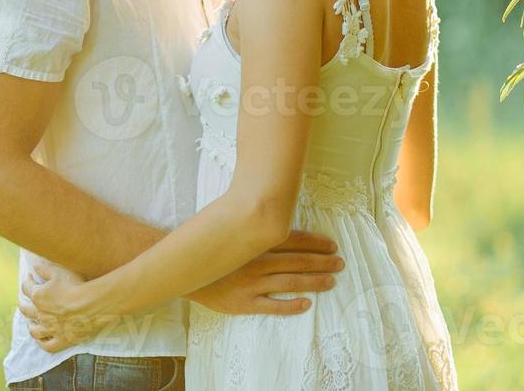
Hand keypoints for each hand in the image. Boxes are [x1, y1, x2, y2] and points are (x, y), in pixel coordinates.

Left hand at [18, 261, 111, 353]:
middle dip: (23, 304)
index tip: (30, 277)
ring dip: (31, 326)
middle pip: (26, 310)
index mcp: (38, 296)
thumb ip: (44, 268)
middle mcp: (40, 314)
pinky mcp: (61, 340)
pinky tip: (41, 340)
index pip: (27, 288)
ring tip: (31, 323)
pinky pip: (47, 345)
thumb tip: (34, 265)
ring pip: (34, 330)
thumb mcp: (59, 271)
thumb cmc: (76, 285)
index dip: (28, 281)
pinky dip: (42, 342)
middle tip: (24, 302)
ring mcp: (50, 329)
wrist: (91, 305)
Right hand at [188, 229, 342, 314]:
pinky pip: (272, 306)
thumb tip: (276, 215)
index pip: (292, 239)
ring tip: (331, 281)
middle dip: (321, 262)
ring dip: (313, 282)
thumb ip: (253, 226)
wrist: (183, 268)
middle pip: (297, 261)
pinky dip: (291, 306)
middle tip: (340, 263)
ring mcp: (251, 284)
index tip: (332, 245)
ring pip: (290, 283)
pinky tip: (306, 304)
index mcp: (255, 242)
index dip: (315, 242)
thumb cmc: (209, 246)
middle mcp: (257, 262)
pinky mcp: (244, 303)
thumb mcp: (231, 229)